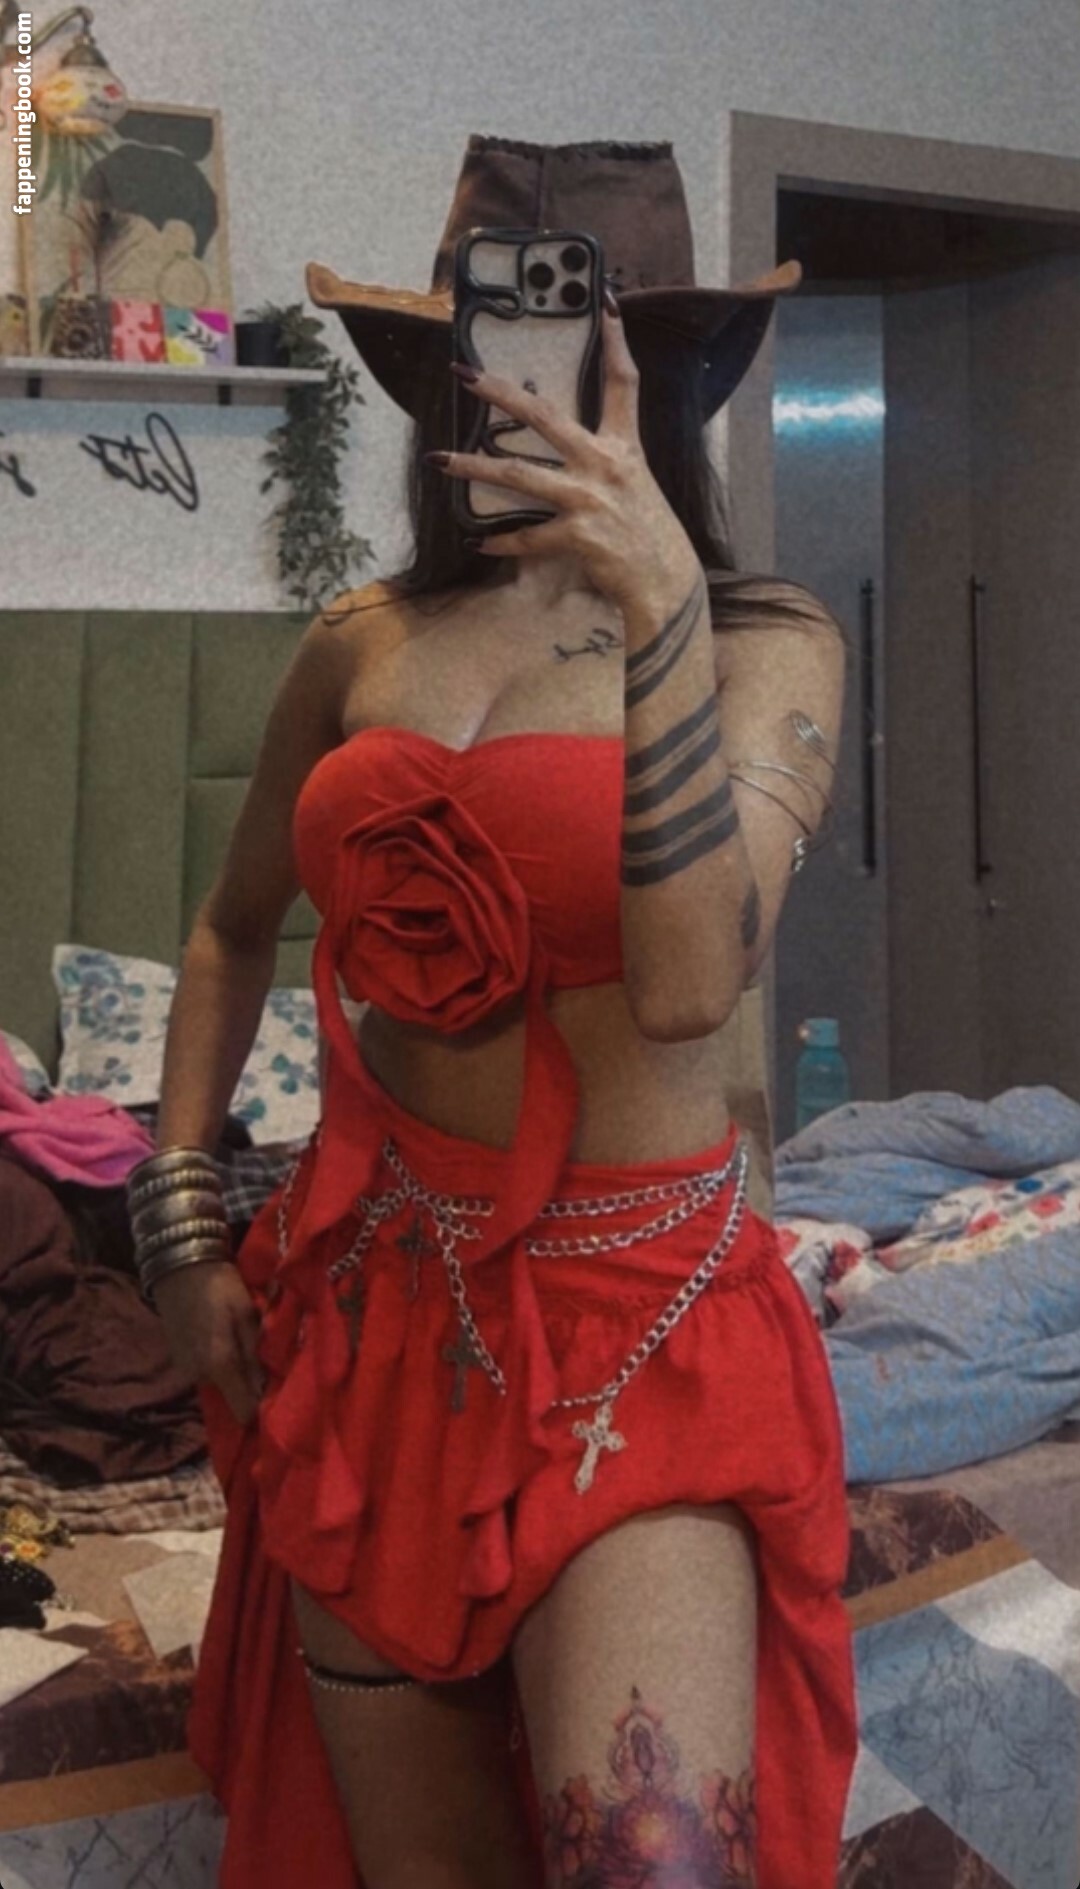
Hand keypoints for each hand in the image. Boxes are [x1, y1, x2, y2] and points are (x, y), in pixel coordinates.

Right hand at [152, 1258, 265, 1427]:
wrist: (179, 1265)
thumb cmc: (220, 1287)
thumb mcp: (247, 1315)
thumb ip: (256, 1354)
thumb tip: (269, 1388)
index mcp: (219, 1367)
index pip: (243, 1412)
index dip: (262, 1410)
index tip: (279, 1397)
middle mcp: (199, 1376)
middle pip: (232, 1397)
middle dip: (251, 1386)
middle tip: (269, 1364)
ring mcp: (186, 1368)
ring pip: (220, 1383)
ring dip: (235, 1373)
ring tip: (250, 1350)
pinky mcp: (180, 1358)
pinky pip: (207, 1371)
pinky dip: (220, 1363)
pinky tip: (228, 1341)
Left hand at [429, 302, 700, 614]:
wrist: (666, 585)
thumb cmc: (649, 535)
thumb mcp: (635, 485)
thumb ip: (604, 463)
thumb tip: (567, 452)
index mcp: (625, 448)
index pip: (624, 383)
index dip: (616, 342)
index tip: (608, 304)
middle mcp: (606, 465)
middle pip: (545, 417)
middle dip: (501, 393)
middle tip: (465, 375)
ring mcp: (590, 500)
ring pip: (518, 474)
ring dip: (474, 466)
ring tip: (439, 460)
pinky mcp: (578, 536)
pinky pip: (527, 537)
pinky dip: (501, 543)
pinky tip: (480, 543)